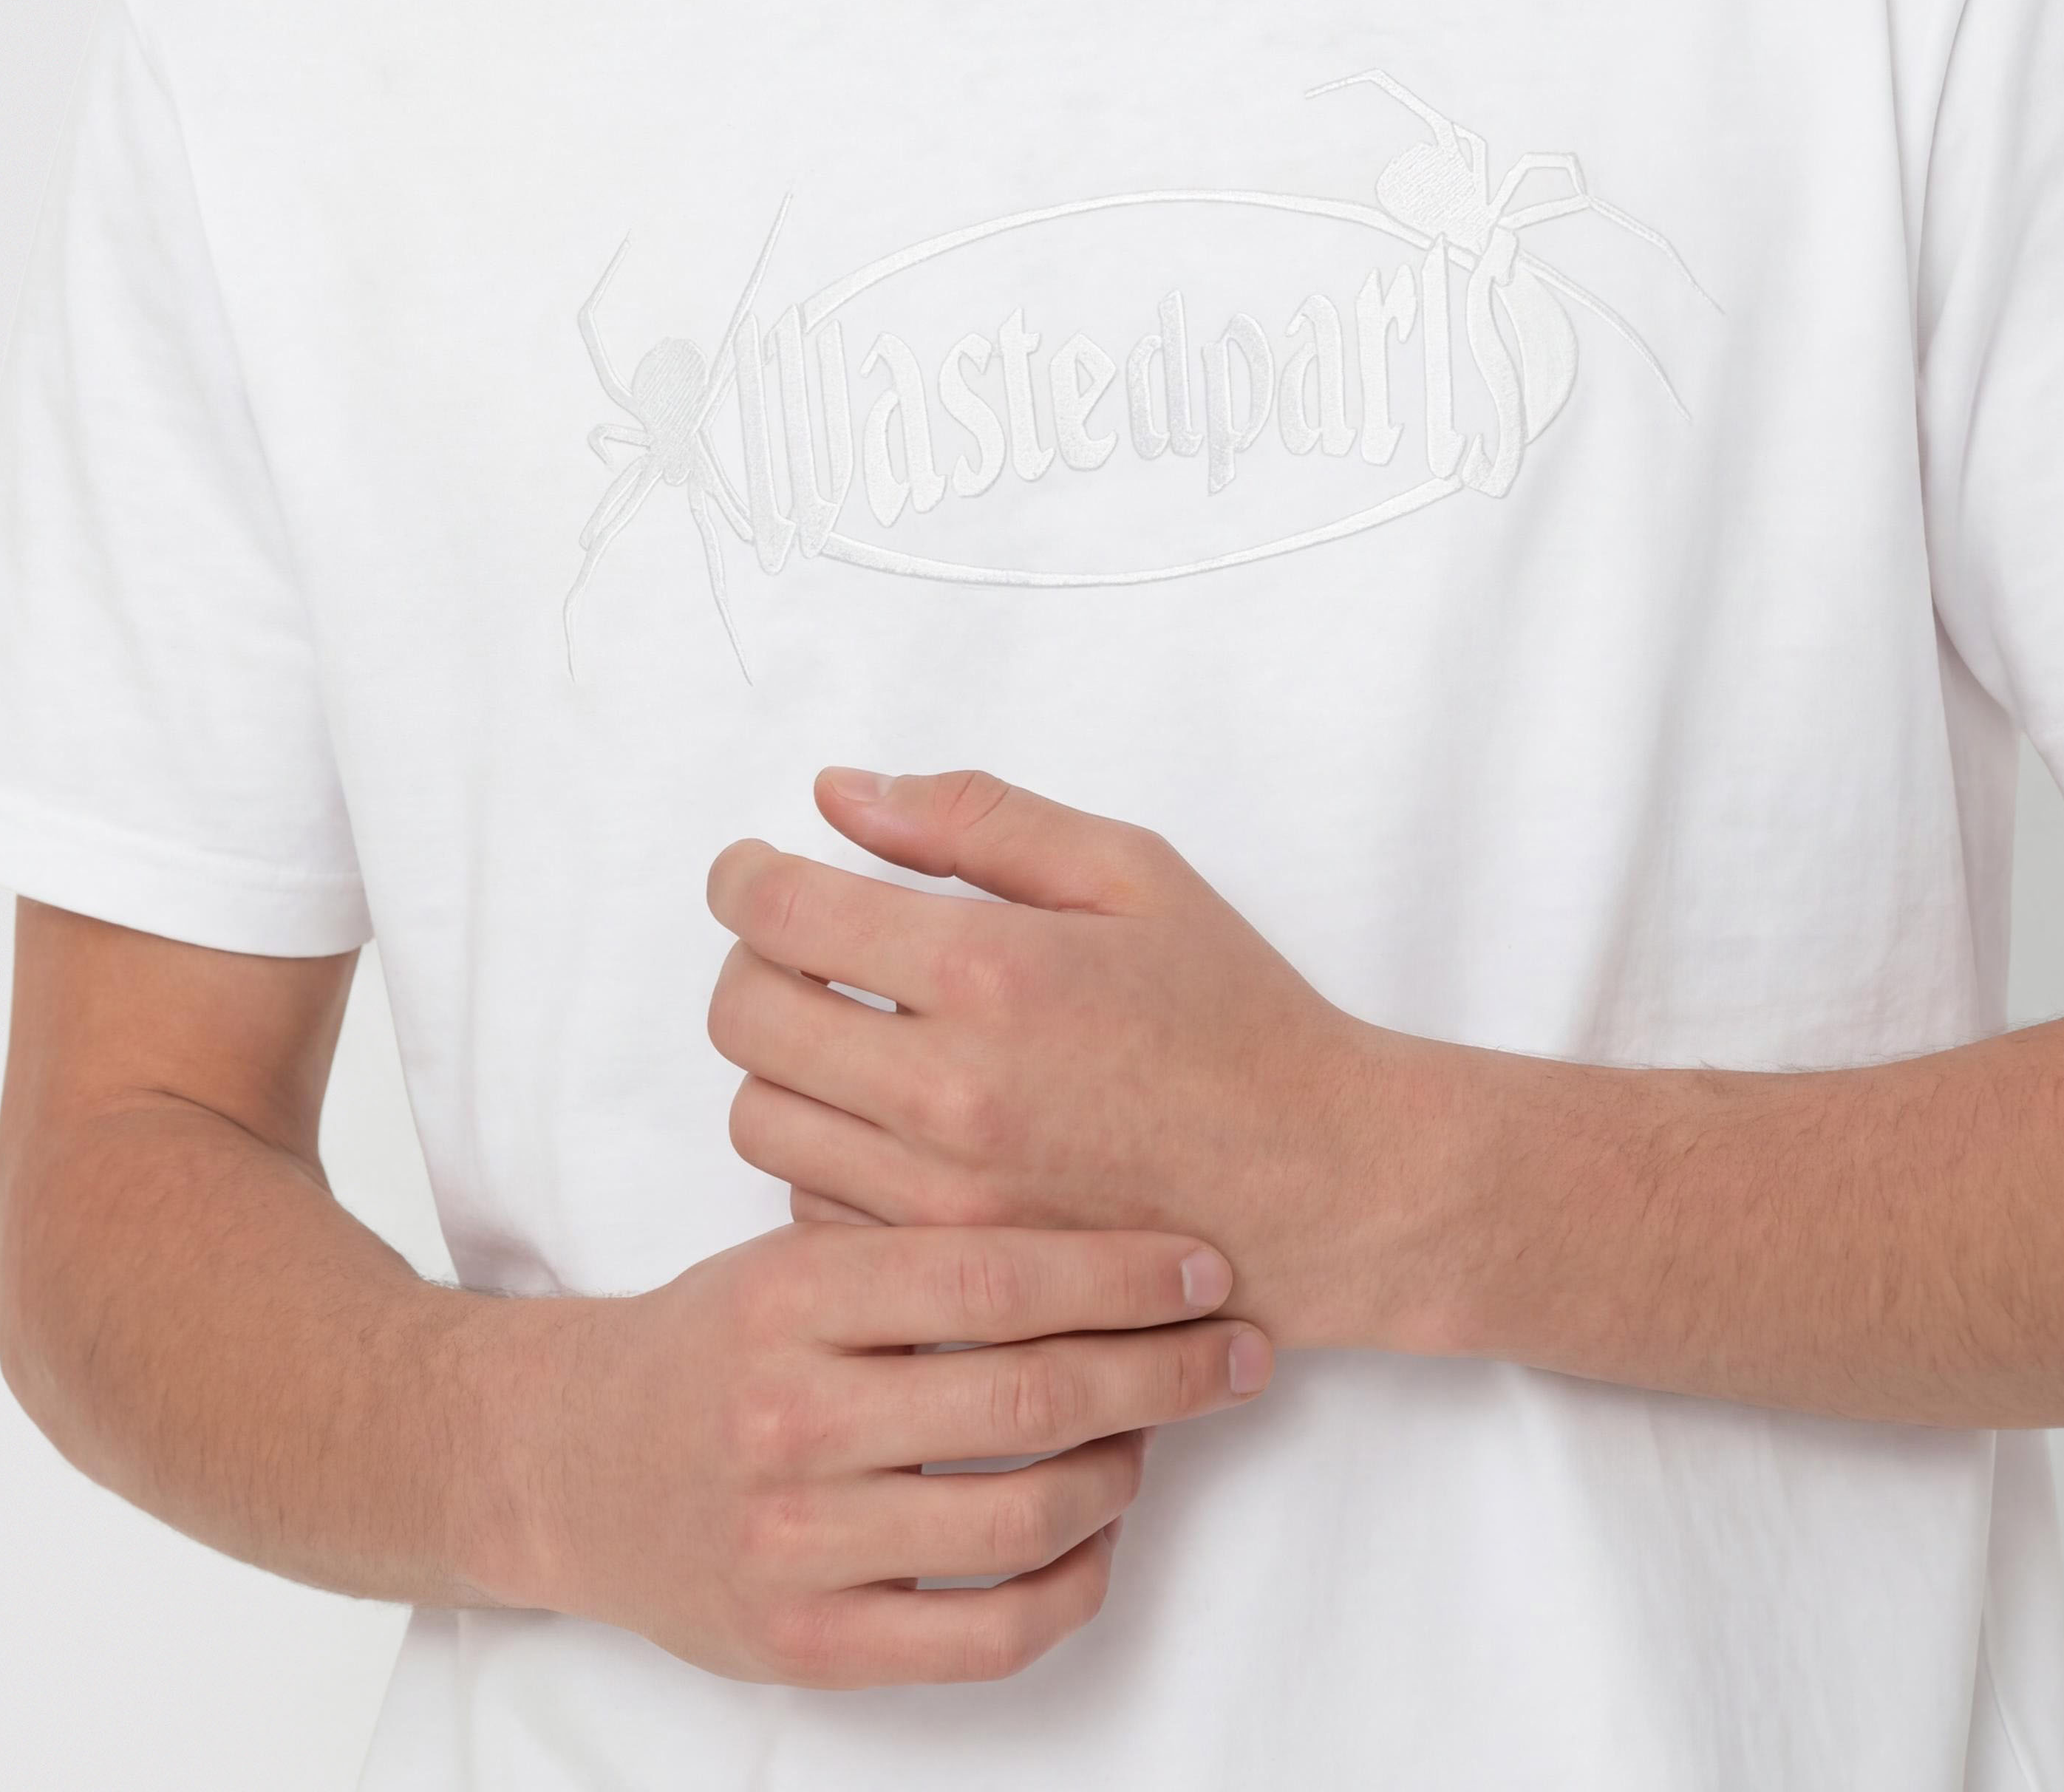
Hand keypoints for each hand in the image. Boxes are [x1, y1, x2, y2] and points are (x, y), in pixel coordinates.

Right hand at [511, 1217, 1268, 1683]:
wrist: (568, 1462)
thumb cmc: (716, 1339)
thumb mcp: (795, 1255)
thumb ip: (917, 1239)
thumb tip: (1098, 1204)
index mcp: (793, 1296)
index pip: (993, 1274)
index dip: (1120, 1270)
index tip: (1206, 1262)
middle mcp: (791, 1417)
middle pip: (1027, 1395)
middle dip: (1163, 1370)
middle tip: (1239, 1348)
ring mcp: (796, 1541)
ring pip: (1022, 1514)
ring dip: (1124, 1470)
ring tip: (1158, 1432)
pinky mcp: (807, 1645)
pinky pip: (986, 1633)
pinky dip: (1072, 1585)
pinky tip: (1099, 1535)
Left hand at [707, 769, 1417, 1347]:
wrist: (1320, 1182)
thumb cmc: (1235, 1016)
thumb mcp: (1129, 872)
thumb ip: (976, 818)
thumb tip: (841, 794)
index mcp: (992, 971)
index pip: (783, 912)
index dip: (743, 875)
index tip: (752, 867)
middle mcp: (949, 1091)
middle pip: (745, 1018)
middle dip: (749, 962)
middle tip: (797, 943)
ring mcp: (942, 1197)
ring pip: (761, 1119)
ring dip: (782, 1062)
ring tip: (846, 1029)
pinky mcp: (949, 1269)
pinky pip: (811, 1204)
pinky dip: (824, 1153)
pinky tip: (889, 1118)